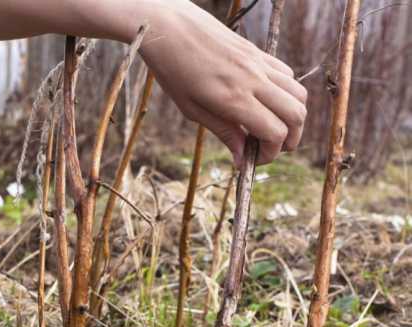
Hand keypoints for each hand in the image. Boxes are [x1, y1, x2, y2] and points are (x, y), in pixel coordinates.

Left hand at [141, 0, 307, 165]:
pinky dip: (286, 94)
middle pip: (296, 115)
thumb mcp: (193, 110)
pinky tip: (266, 101)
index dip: (270, 154)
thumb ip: (224, 133)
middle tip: (271, 148)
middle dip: (290, 140)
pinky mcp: (257, 52)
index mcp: (235, 99)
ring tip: (273, 126)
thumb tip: (242, 160)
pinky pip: (287, 75)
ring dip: (293, 117)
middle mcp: (253, 80)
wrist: (168, 26)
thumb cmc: (173, 69)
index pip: (275, 133)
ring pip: (298, 95)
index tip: (253, 159)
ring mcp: (258, 63)